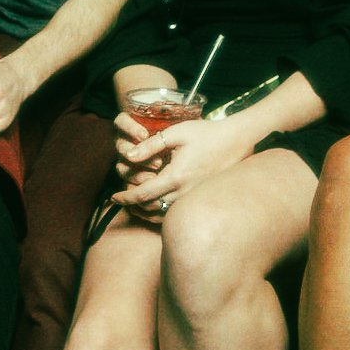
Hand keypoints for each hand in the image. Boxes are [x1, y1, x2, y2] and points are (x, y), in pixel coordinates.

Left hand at [111, 111, 254, 217]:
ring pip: (163, 215)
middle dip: (133, 206)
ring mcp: (194, 198)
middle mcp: (185, 193)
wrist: (236, 141)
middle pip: (151, 209)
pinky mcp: (200, 199)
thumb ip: (150, 145)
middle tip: (121, 198)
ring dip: (145, 212)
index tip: (113, 198)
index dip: (126, 198)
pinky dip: (161, 214)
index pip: (143, 194)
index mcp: (176, 177)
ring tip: (133, 204)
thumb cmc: (206, 134)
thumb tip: (129, 155)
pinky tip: (154, 205)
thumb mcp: (176, 133)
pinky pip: (176, 213)